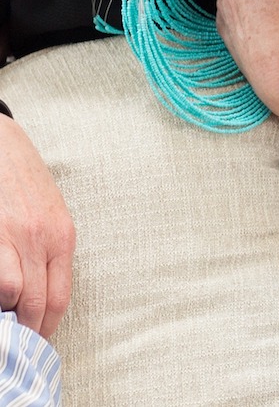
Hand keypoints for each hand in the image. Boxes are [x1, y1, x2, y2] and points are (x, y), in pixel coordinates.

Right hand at [0, 115, 74, 336]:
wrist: (4, 145)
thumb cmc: (26, 183)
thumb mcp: (50, 216)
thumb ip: (48, 252)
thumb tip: (39, 292)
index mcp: (63, 238)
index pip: (61, 298)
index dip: (48, 327)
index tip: (38, 340)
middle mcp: (43, 240)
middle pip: (40, 304)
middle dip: (28, 330)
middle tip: (18, 342)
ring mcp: (14, 237)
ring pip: (15, 295)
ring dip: (7, 313)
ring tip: (5, 320)